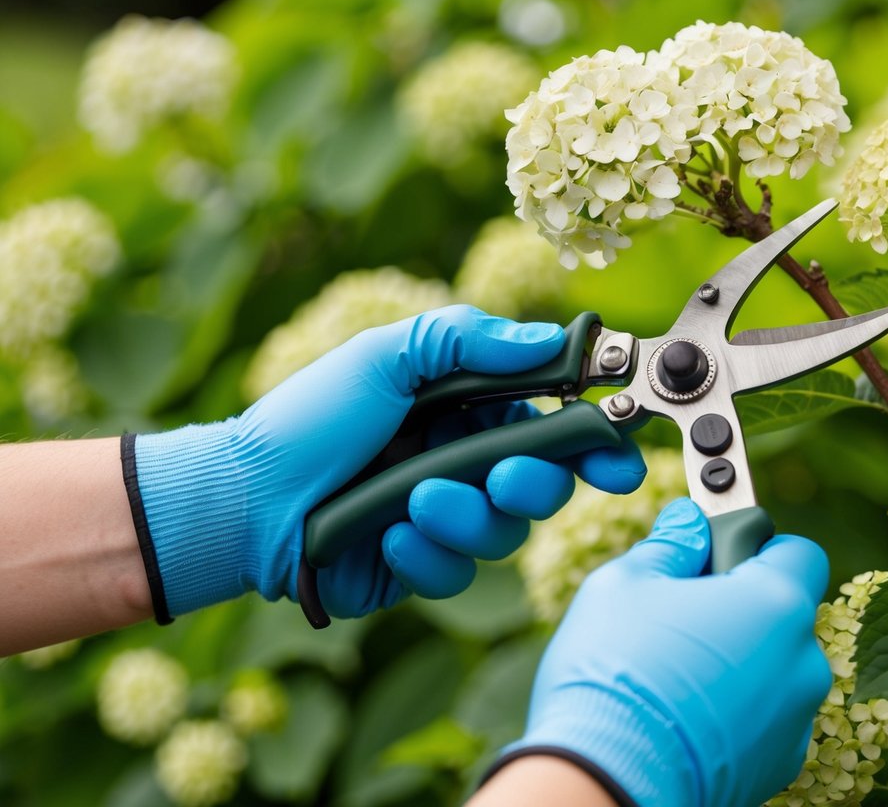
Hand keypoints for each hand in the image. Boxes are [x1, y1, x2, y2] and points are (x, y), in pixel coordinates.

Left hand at [132, 305, 644, 618]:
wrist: (243, 498)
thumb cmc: (311, 418)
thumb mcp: (386, 355)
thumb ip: (469, 341)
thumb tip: (553, 342)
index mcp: (467, 409)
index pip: (552, 422)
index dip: (593, 442)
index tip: (618, 458)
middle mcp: (466, 463)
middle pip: (543, 484)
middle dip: (534, 483)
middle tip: (504, 474)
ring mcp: (446, 518)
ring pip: (504, 534)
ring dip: (467, 517)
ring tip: (414, 501)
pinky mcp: (421, 566)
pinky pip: (456, 572)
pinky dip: (427, 553)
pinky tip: (388, 535)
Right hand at [499, 498, 830, 806]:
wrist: (606, 784)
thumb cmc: (615, 673)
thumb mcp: (626, 584)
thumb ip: (670, 544)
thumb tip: (689, 522)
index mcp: (777, 605)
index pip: (796, 551)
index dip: (754, 543)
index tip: (713, 550)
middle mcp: (803, 663)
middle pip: (782, 613)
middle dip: (738, 605)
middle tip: (677, 614)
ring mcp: (795, 721)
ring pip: (772, 668)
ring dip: (736, 660)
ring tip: (671, 674)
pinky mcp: (777, 766)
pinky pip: (763, 717)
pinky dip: (733, 709)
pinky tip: (680, 714)